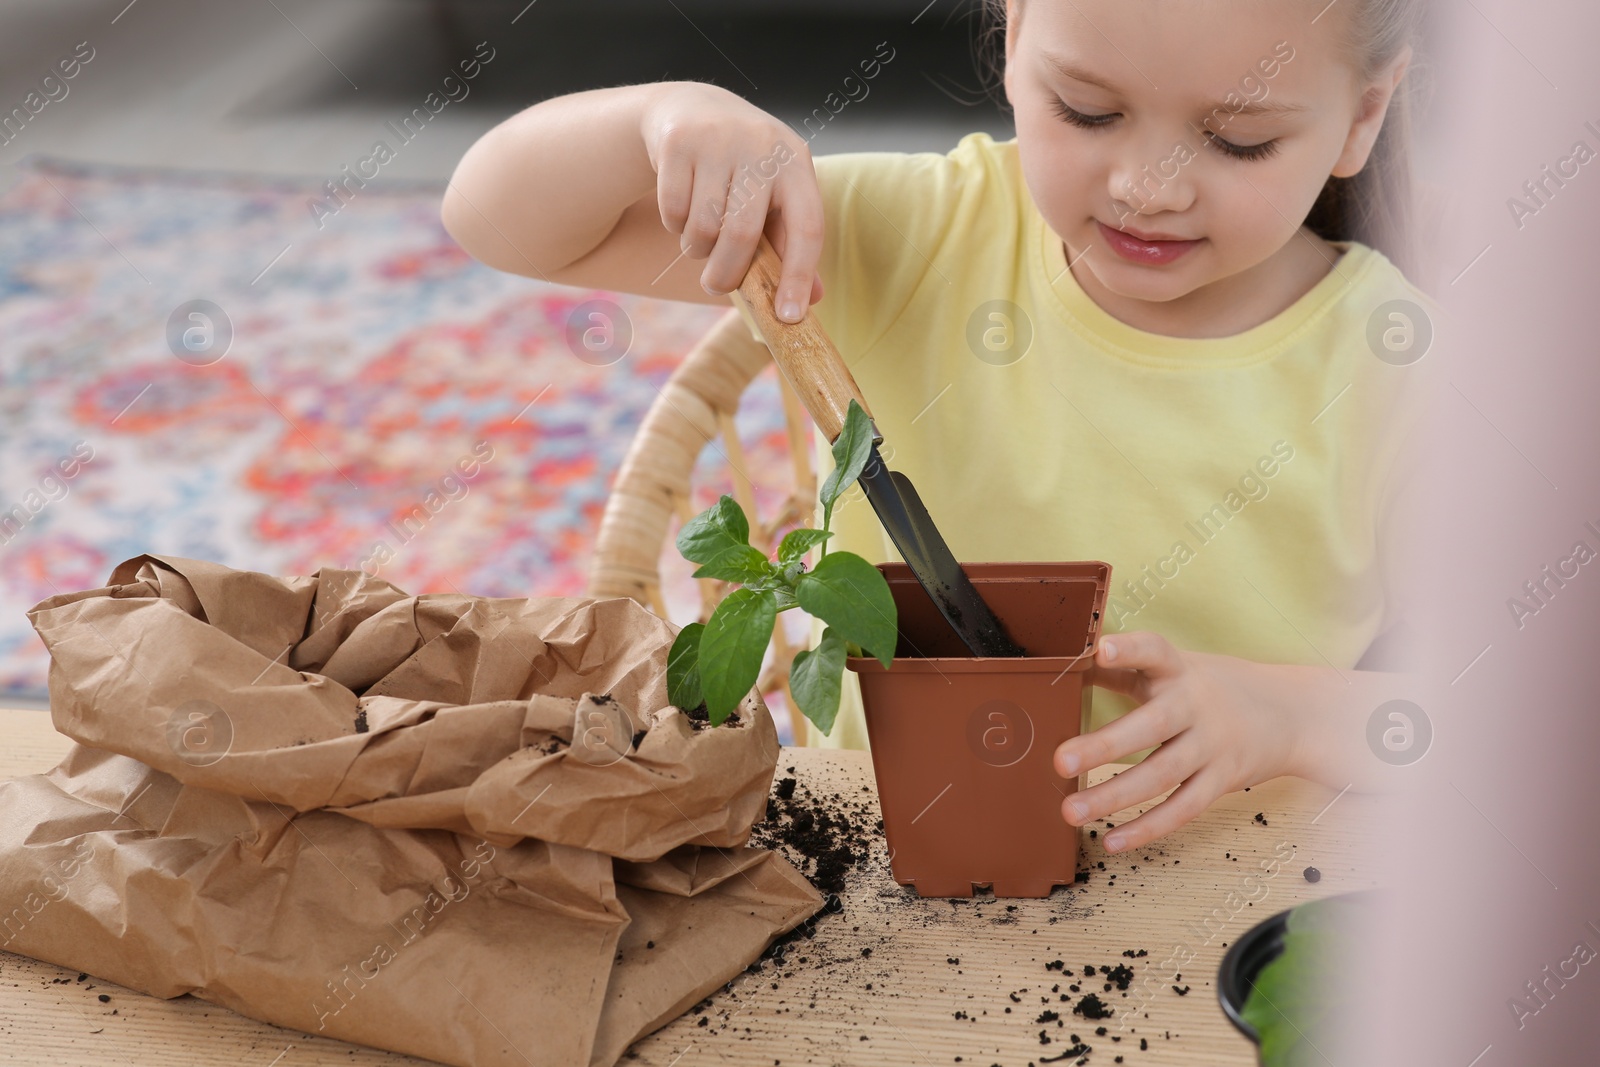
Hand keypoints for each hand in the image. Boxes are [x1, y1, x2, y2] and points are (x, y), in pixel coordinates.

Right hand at [642, 83, 824, 319]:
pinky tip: (682, 209)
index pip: (807, 227)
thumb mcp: (775, 193)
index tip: (788, 317)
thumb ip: (791, 243)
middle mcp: (762, 146)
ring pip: (702, 228)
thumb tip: (811, 300)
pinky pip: (673, 211)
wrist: (692, 107)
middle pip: (742, 235)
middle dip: (725, 274)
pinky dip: (674, 225)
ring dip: (696, 249)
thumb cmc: (743, 166)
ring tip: (699, 238)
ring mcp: (718, 140)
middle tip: (715, 287)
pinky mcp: (678, 142)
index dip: (799, 277)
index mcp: (796, 162)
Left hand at [1053, 632, 1306, 854]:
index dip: (1130, 650)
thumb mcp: (1178, 668)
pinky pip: (1182, 809)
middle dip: (1104, 745)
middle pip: (1150, 726)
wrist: (1292, 713)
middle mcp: (1195, 706)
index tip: (1100, 649)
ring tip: (1070, 811)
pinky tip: (1112, 841)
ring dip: (1113, 796)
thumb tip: (1072, 661)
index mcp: (1179, 671)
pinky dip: (1147, 828)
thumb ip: (1127, 668)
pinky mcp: (1221, 781)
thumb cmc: (1215, 687)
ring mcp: (1211, 747)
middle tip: (1060, 761)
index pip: (1155, 652)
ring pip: (1160, 775)